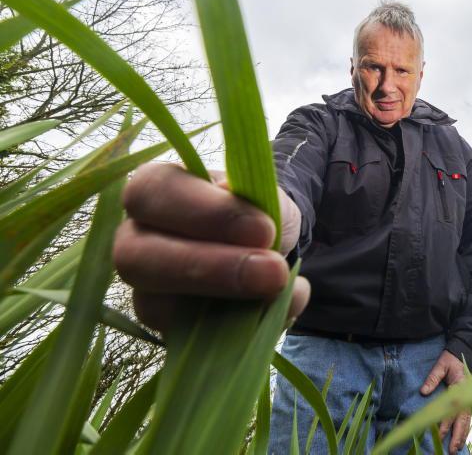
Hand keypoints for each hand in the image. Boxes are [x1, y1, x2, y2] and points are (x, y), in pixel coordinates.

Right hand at [113, 162, 308, 332]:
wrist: (268, 248)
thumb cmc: (254, 212)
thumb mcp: (265, 197)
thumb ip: (259, 206)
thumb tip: (251, 231)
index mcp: (155, 189)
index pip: (152, 193)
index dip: (206, 213)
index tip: (263, 229)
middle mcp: (134, 239)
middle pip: (135, 257)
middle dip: (208, 268)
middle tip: (273, 272)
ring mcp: (144, 289)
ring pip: (154, 307)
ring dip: (223, 306)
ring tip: (279, 292)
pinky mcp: (165, 328)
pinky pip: (188, 339)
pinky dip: (242, 330)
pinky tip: (279, 311)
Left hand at [420, 350, 470, 453]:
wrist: (463, 353)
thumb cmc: (451, 360)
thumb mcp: (441, 365)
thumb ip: (432, 378)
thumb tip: (423, 392)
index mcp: (459, 388)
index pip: (452, 411)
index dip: (445, 424)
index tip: (439, 435)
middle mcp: (466, 397)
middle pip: (463, 421)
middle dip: (457, 436)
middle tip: (451, 450)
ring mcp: (468, 399)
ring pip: (467, 422)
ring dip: (462, 435)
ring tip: (456, 448)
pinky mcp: (468, 400)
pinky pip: (468, 418)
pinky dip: (465, 429)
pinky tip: (461, 438)